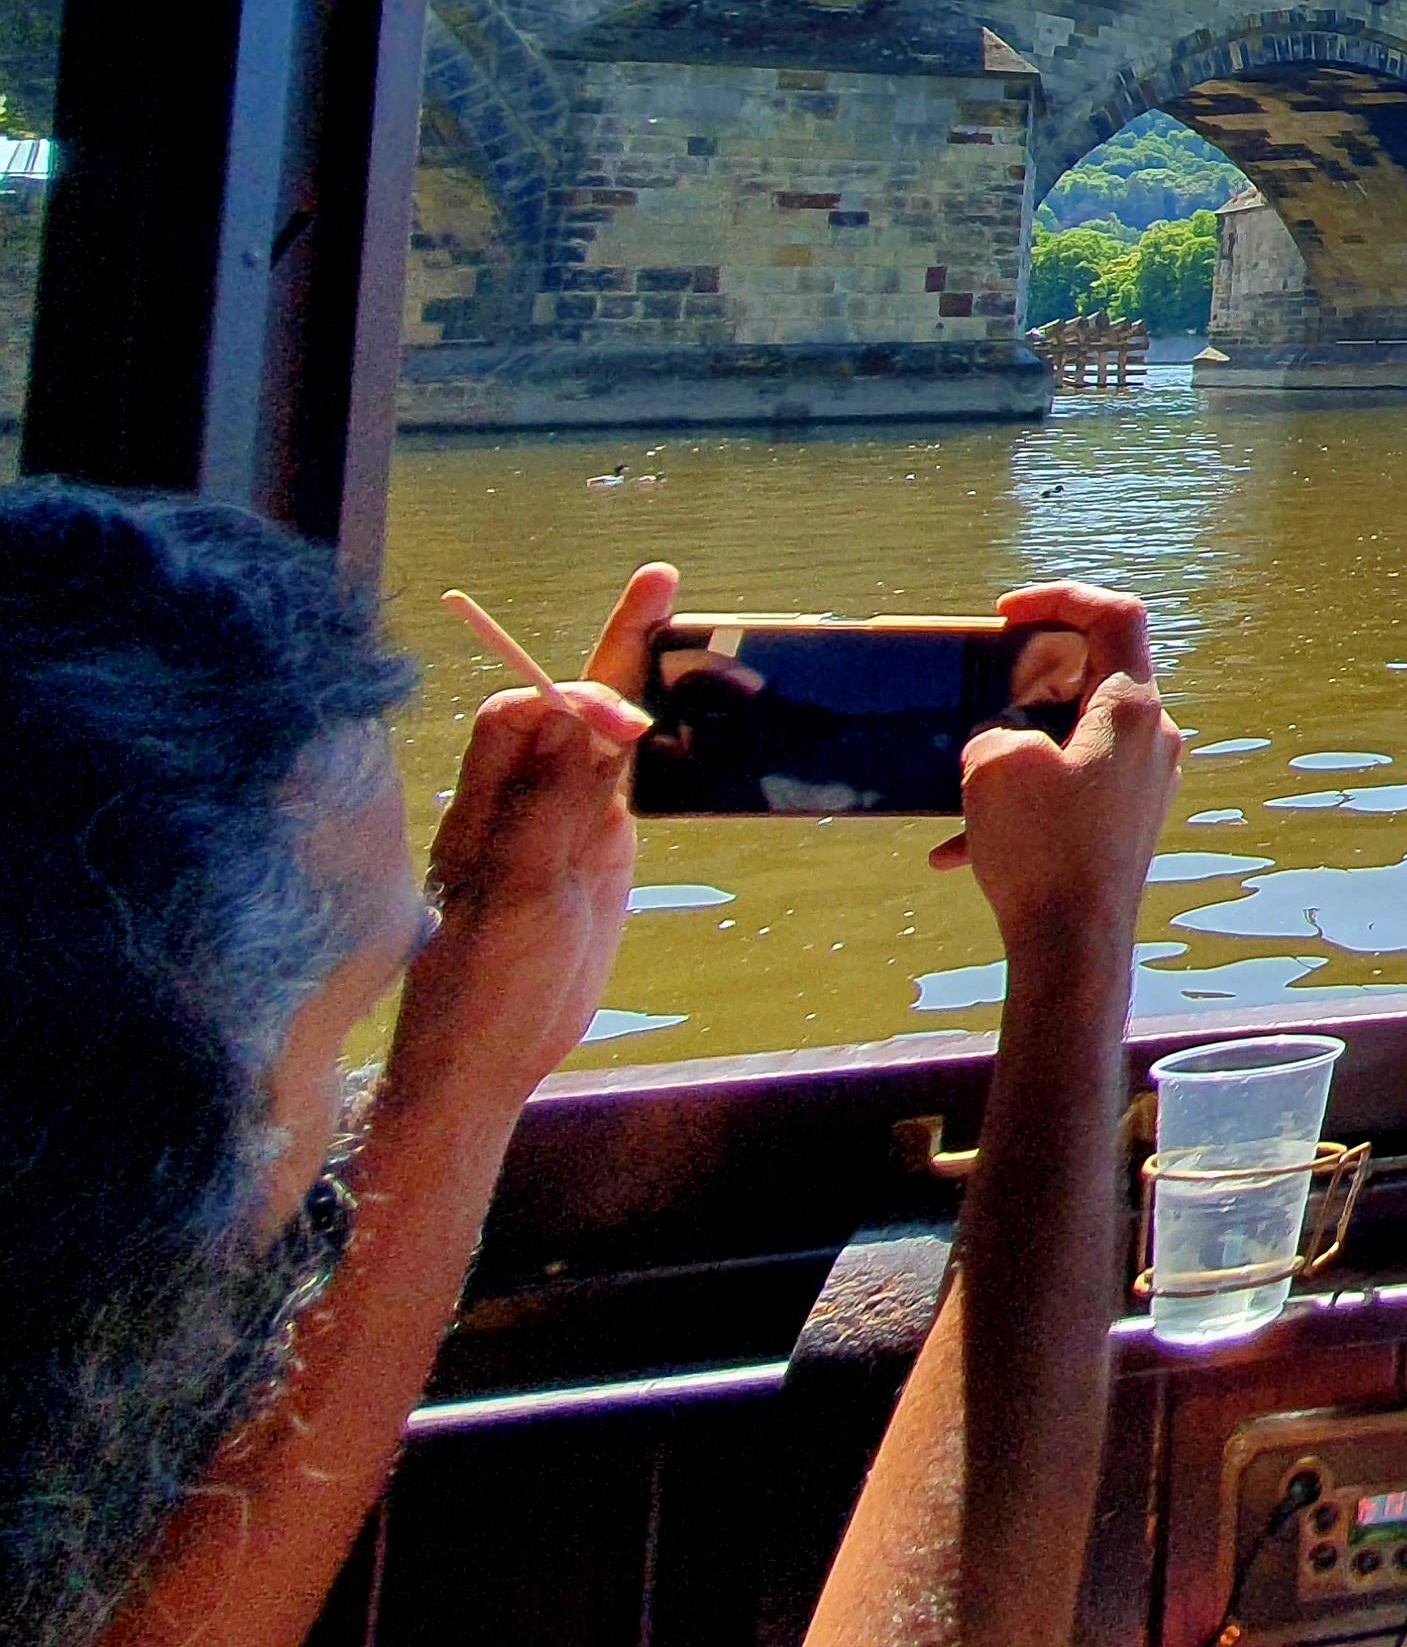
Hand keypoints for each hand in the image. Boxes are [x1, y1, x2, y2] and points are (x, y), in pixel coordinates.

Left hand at [394, 564, 668, 1108]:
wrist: (490, 1064)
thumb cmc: (486, 989)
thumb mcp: (524, 894)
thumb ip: (555, 804)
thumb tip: (583, 715)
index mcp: (488, 807)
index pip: (527, 710)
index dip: (577, 682)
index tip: (640, 668)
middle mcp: (521, 804)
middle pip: (565, 705)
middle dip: (612, 647)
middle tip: (661, 582)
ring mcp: (561, 828)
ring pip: (598, 739)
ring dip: (636, 686)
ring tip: (681, 627)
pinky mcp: (594, 857)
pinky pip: (621, 784)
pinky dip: (648, 744)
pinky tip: (681, 721)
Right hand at [929, 584, 1179, 976]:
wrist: (1075, 949)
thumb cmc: (1043, 851)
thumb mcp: (994, 764)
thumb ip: (998, 725)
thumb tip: (1007, 738)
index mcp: (1135, 710)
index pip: (1116, 615)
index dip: (1061, 596)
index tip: (1007, 613)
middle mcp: (1154, 740)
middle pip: (1097, 673)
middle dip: (1029, 675)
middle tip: (982, 690)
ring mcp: (1144, 784)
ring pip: (1075, 734)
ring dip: (1017, 742)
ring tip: (966, 772)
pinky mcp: (1125, 823)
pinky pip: (1069, 790)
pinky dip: (1019, 802)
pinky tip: (956, 848)